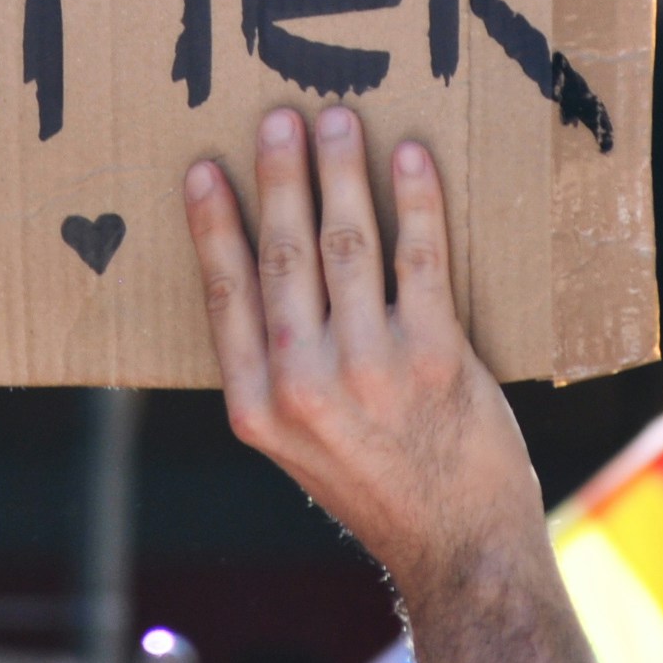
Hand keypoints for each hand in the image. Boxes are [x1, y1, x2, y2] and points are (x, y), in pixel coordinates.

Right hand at [184, 106, 587, 662]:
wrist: (458, 545)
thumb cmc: (377, 482)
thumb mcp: (296, 444)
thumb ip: (273, 369)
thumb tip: (258, 270)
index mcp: (257, 407)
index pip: (224, 294)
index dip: (213, 225)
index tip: (204, 168)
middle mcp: (303, 386)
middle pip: (283, 254)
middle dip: (280, 176)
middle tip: (280, 117)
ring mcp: (370, 370)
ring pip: (345, 245)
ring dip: (341, 173)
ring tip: (339, 123)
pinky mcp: (434, 358)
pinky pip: (420, 259)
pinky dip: (415, 201)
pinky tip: (411, 159)